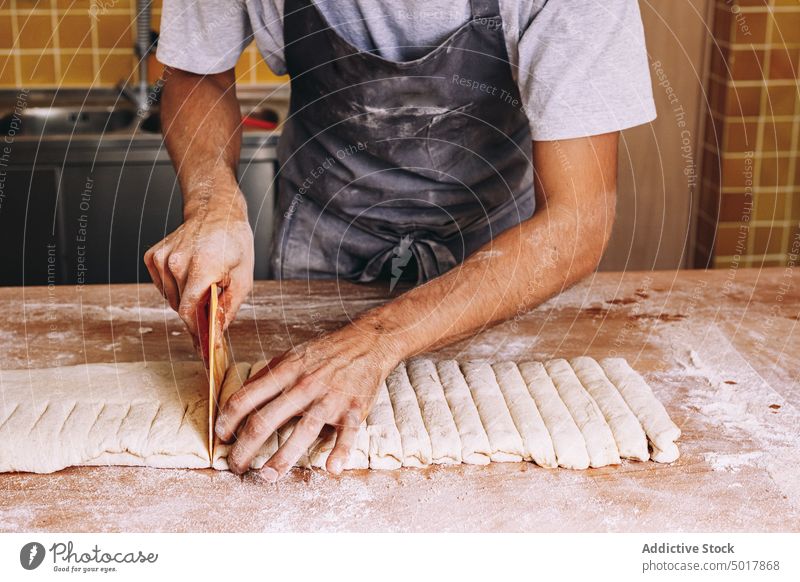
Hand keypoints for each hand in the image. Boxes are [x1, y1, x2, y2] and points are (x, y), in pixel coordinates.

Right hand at [143, 190, 253, 342]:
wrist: (216, 213)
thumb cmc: (234, 244)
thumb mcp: (243, 279)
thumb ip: (228, 308)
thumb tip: (217, 333)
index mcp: (201, 268)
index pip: (188, 312)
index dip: (196, 331)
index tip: (203, 346)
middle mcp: (176, 262)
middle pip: (180, 307)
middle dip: (196, 314)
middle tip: (212, 309)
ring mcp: (162, 258)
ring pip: (170, 298)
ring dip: (186, 298)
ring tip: (204, 281)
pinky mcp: (153, 256)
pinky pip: (161, 285)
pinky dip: (174, 287)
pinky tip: (189, 274)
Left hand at [215, 324, 401, 479]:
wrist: (366, 344)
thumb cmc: (324, 353)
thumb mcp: (291, 356)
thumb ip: (266, 376)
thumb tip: (239, 398)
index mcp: (285, 372)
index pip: (246, 398)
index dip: (227, 420)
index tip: (221, 437)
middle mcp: (304, 386)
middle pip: (266, 421)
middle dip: (245, 448)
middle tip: (235, 466)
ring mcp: (330, 399)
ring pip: (302, 432)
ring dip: (282, 458)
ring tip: (267, 476)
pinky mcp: (354, 409)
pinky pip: (347, 434)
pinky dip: (340, 452)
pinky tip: (331, 468)